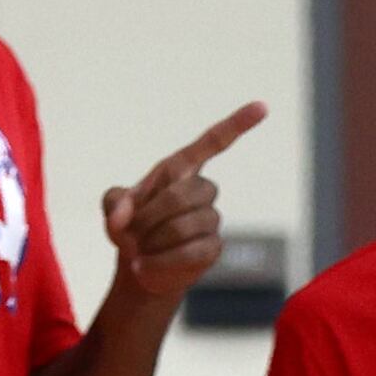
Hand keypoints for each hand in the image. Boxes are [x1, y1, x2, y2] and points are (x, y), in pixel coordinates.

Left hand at [100, 103, 268, 306]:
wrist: (140, 268)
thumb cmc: (130, 229)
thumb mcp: (113, 210)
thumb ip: (113, 202)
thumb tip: (124, 215)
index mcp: (179, 170)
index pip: (212, 143)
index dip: (237, 124)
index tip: (263, 107)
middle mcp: (201, 190)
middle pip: (183, 195)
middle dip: (150, 216)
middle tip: (131, 233)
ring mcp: (211, 219)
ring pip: (186, 225)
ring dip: (154, 239)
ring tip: (141, 249)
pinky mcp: (213, 248)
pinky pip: (191, 251)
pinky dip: (161, 261)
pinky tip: (144, 266)